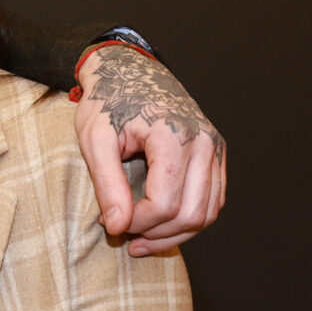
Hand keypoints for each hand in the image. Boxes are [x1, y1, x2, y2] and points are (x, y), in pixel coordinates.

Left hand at [73, 44, 226, 255]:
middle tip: (125, 237)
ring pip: (207, 213)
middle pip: (190, 213)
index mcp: (174, 135)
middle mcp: (204, 141)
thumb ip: (106, 184)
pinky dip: (190, 219)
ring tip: (142, 238)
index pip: (164, 204)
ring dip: (175, 233)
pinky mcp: (216, 154)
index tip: (110, 224)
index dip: (137, 224)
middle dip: (156, 234)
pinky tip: (160, 225)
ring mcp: (215, 148)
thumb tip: (117, 226)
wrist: (131, 72)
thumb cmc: (109, 103)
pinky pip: (213, 200)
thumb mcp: (94, 141)